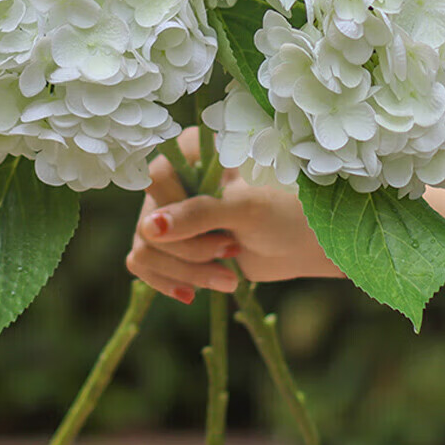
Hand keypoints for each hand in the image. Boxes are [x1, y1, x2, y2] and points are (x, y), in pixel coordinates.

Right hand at [125, 128, 344, 303]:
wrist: (300, 243)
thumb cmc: (284, 212)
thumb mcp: (247, 209)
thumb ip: (200, 214)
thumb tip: (150, 228)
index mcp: (193, 151)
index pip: (157, 177)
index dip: (177, 210)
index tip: (215, 228)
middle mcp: (174, 178)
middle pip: (149, 219)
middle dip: (191, 250)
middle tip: (231, 252)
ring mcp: (169, 212)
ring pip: (146, 247)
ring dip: (185, 271)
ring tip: (226, 279)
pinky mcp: (170, 243)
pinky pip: (143, 264)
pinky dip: (169, 282)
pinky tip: (194, 294)